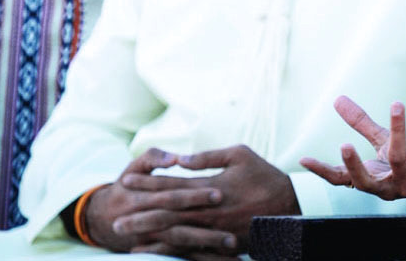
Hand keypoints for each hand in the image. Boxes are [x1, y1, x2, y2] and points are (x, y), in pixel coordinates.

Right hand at [83, 148, 224, 253]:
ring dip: (206, 253)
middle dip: (206, 233)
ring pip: (181, 249)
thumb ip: (153, 157)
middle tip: (232, 235)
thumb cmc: (126, 187)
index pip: (172, 198)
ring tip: (232, 253)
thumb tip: (175, 158)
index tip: (219, 194)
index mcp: (142, 199)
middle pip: (179, 229)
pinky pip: (180, 259)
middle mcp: (147, 224)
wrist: (103, 219)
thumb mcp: (133, 168)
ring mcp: (152, 241)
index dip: (194, 196)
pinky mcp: (156, 252)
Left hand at [119, 143, 299, 255]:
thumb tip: (182, 158)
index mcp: (211, 185)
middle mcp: (208, 209)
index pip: (172, 183)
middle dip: (139, 215)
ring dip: (148, 234)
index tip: (126, 181)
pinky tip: (149, 251)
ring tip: (125, 237)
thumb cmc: (265, 177)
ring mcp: (213, 229)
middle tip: (116, 221)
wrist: (290, 208)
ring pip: (173, 232)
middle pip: (166, 212)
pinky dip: (166, 250)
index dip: (147, 182)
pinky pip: (188, 248)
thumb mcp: (240, 154)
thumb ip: (209, 156)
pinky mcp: (219, 243)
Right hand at [299, 96, 405, 208]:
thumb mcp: (383, 143)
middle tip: (344, 145)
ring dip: (397, 130)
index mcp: (372, 181)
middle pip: (366, 181)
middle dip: (354, 166)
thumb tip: (336, 99)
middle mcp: (388, 189)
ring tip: (396, 104)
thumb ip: (361, 124)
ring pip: (399, 159)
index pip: (341, 179)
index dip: (322, 171)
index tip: (302, 159)